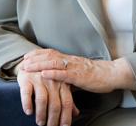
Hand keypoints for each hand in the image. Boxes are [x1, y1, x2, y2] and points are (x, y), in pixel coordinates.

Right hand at [17, 68, 78, 125]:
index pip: (66, 102)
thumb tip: (76, 114)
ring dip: (41, 113)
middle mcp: (52, 82)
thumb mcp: (60, 86)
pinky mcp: (27, 79)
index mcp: (62, 84)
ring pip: (42, 100)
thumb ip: (68, 100)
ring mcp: (39, 80)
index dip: (66, 116)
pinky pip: (27, 93)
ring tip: (40, 123)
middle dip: (53, 118)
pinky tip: (28, 111)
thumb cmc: (47, 77)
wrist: (31, 62)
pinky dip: (27, 103)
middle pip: (55, 103)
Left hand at [20, 49, 135, 92]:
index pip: (51, 53)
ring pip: (54, 63)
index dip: (38, 54)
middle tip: (23, 61)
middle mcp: (70, 61)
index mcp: (70, 60)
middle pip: (49, 56)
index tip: (27, 56)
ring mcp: (75, 67)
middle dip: (35, 58)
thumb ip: (67, 77)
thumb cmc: (96, 75)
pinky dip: (53, 74)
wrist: (112, 74)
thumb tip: (57, 82)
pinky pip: (64, 74)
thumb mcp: (78, 75)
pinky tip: (44, 74)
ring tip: (28, 67)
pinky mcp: (79, 76)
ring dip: (39, 65)